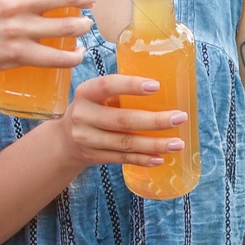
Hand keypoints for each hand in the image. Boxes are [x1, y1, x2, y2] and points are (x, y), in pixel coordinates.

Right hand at [66, 72, 188, 169]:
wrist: (64, 140)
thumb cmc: (92, 109)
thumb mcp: (96, 95)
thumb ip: (119, 92)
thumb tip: (166, 87)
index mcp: (86, 93)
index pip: (107, 85)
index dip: (131, 86)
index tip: (156, 86)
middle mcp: (84, 116)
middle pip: (122, 120)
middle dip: (155, 121)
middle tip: (180, 117)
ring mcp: (88, 139)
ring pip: (125, 143)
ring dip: (155, 144)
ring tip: (178, 143)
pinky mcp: (94, 156)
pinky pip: (123, 159)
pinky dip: (143, 159)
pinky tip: (160, 158)